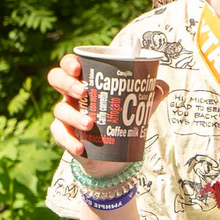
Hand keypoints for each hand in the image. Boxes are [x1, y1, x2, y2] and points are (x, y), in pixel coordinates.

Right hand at [46, 52, 166, 176]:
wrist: (112, 156)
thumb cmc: (121, 121)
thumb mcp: (137, 107)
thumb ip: (150, 94)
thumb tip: (163, 86)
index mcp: (85, 81)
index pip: (69, 65)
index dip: (69, 63)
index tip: (79, 69)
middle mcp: (71, 95)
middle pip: (55, 79)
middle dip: (66, 83)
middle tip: (83, 92)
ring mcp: (65, 115)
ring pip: (60, 109)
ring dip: (74, 116)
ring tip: (90, 124)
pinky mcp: (64, 135)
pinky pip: (60, 135)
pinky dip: (69, 141)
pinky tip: (81, 147)